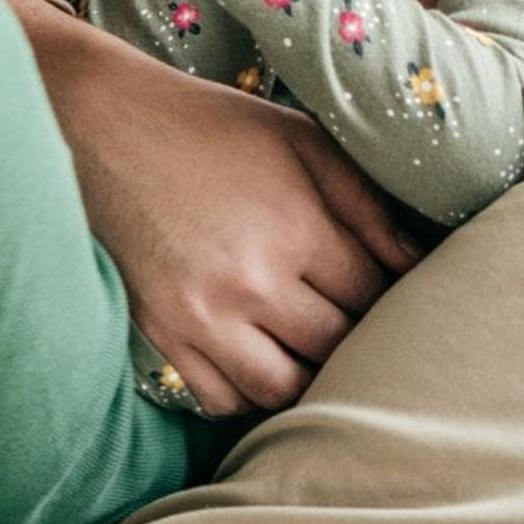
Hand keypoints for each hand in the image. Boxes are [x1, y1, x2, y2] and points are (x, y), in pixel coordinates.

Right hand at [19, 2, 421, 415]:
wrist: (106, 126)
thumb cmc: (215, 128)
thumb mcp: (304, 141)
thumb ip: (367, 203)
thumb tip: (417, 262)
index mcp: (295, 227)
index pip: (373, 296)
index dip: (393, 295)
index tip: (394, 289)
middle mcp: (249, 282)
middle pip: (334, 347)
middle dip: (357, 338)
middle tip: (362, 322)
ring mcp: (200, 316)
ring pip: (282, 389)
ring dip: (309, 377)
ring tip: (317, 348)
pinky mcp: (162, 333)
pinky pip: (222, 398)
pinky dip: (250, 391)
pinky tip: (263, 359)